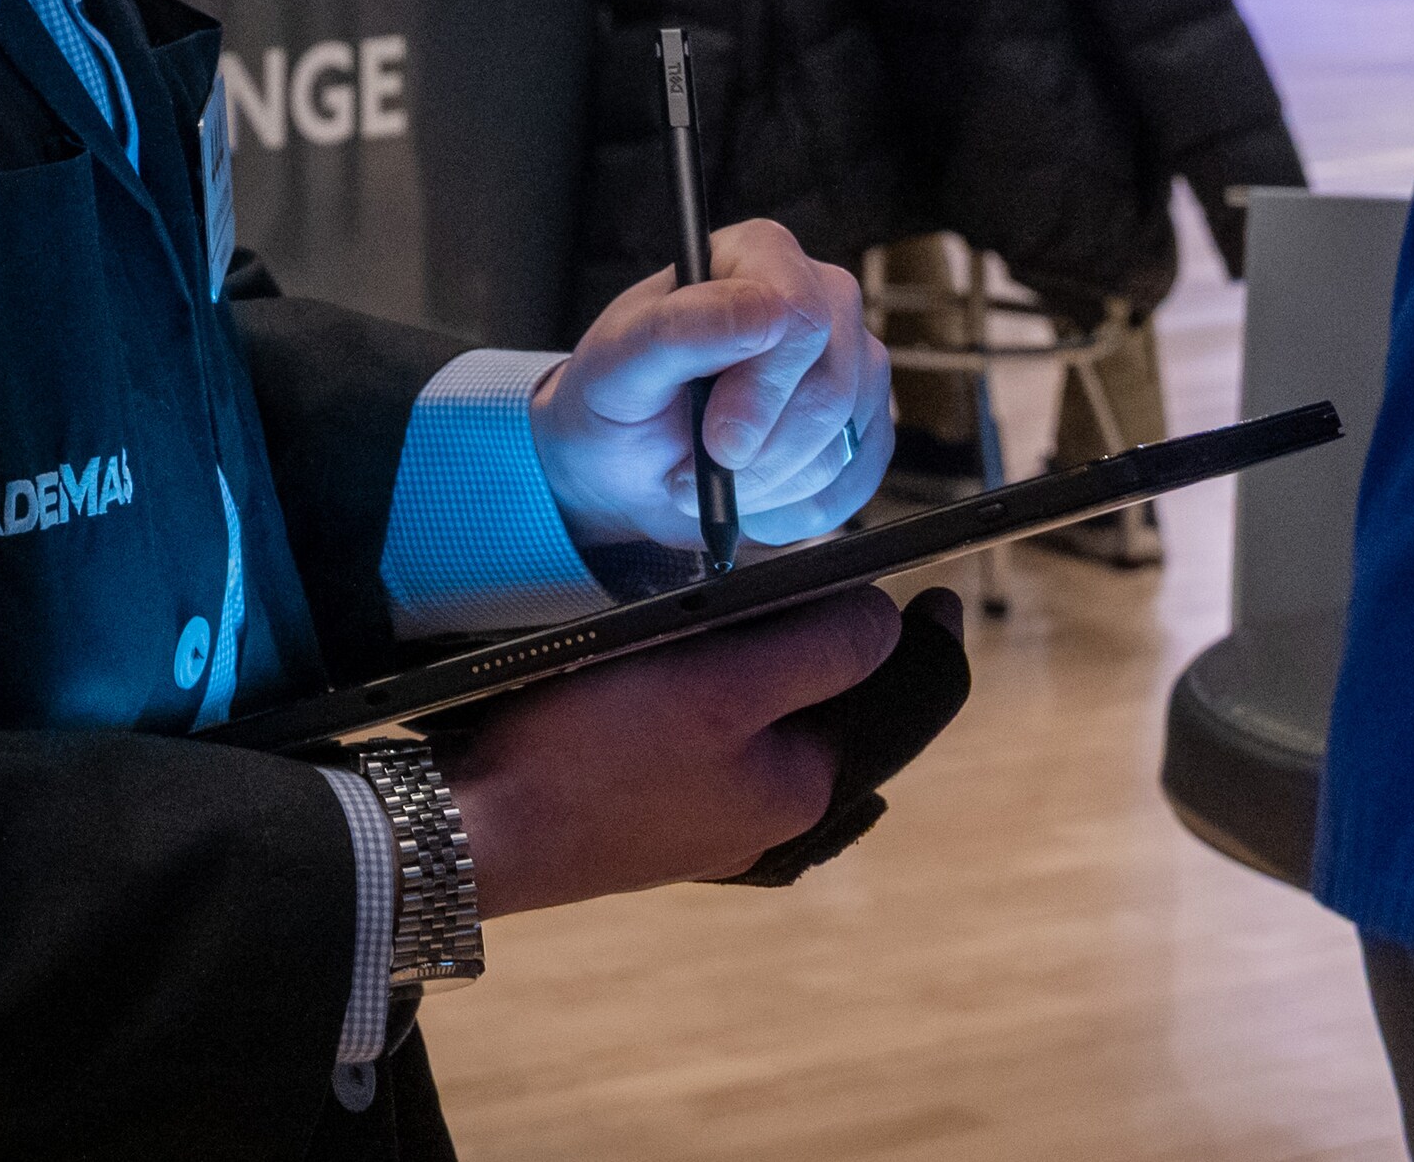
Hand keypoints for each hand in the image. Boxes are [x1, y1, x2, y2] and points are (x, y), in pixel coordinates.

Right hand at [441, 586, 933, 913]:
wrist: (476, 829)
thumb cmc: (590, 755)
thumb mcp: (716, 682)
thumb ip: (815, 649)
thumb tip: (888, 619)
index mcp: (803, 787)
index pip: (893, 705)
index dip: (915, 638)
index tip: (937, 587)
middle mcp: (766, 814)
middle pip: (819, 710)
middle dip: (812, 646)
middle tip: (788, 584)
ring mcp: (704, 820)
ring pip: (756, 724)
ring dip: (746, 669)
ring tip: (711, 620)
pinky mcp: (646, 813)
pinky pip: (698, 744)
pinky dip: (694, 700)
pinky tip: (651, 675)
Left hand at [535, 217, 893, 549]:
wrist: (627, 463)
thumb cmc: (617, 398)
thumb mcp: (617, 362)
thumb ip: (679, 328)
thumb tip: (763, 310)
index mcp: (757, 256)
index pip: (802, 315)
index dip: (762, 389)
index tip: (716, 437)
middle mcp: (821, 301)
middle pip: (830, 389)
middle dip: (759, 450)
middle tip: (697, 468)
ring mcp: (854, 367)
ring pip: (840, 446)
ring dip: (763, 485)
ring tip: (707, 475)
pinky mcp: (865, 431)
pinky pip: (849, 489)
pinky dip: (787, 510)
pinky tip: (744, 493)